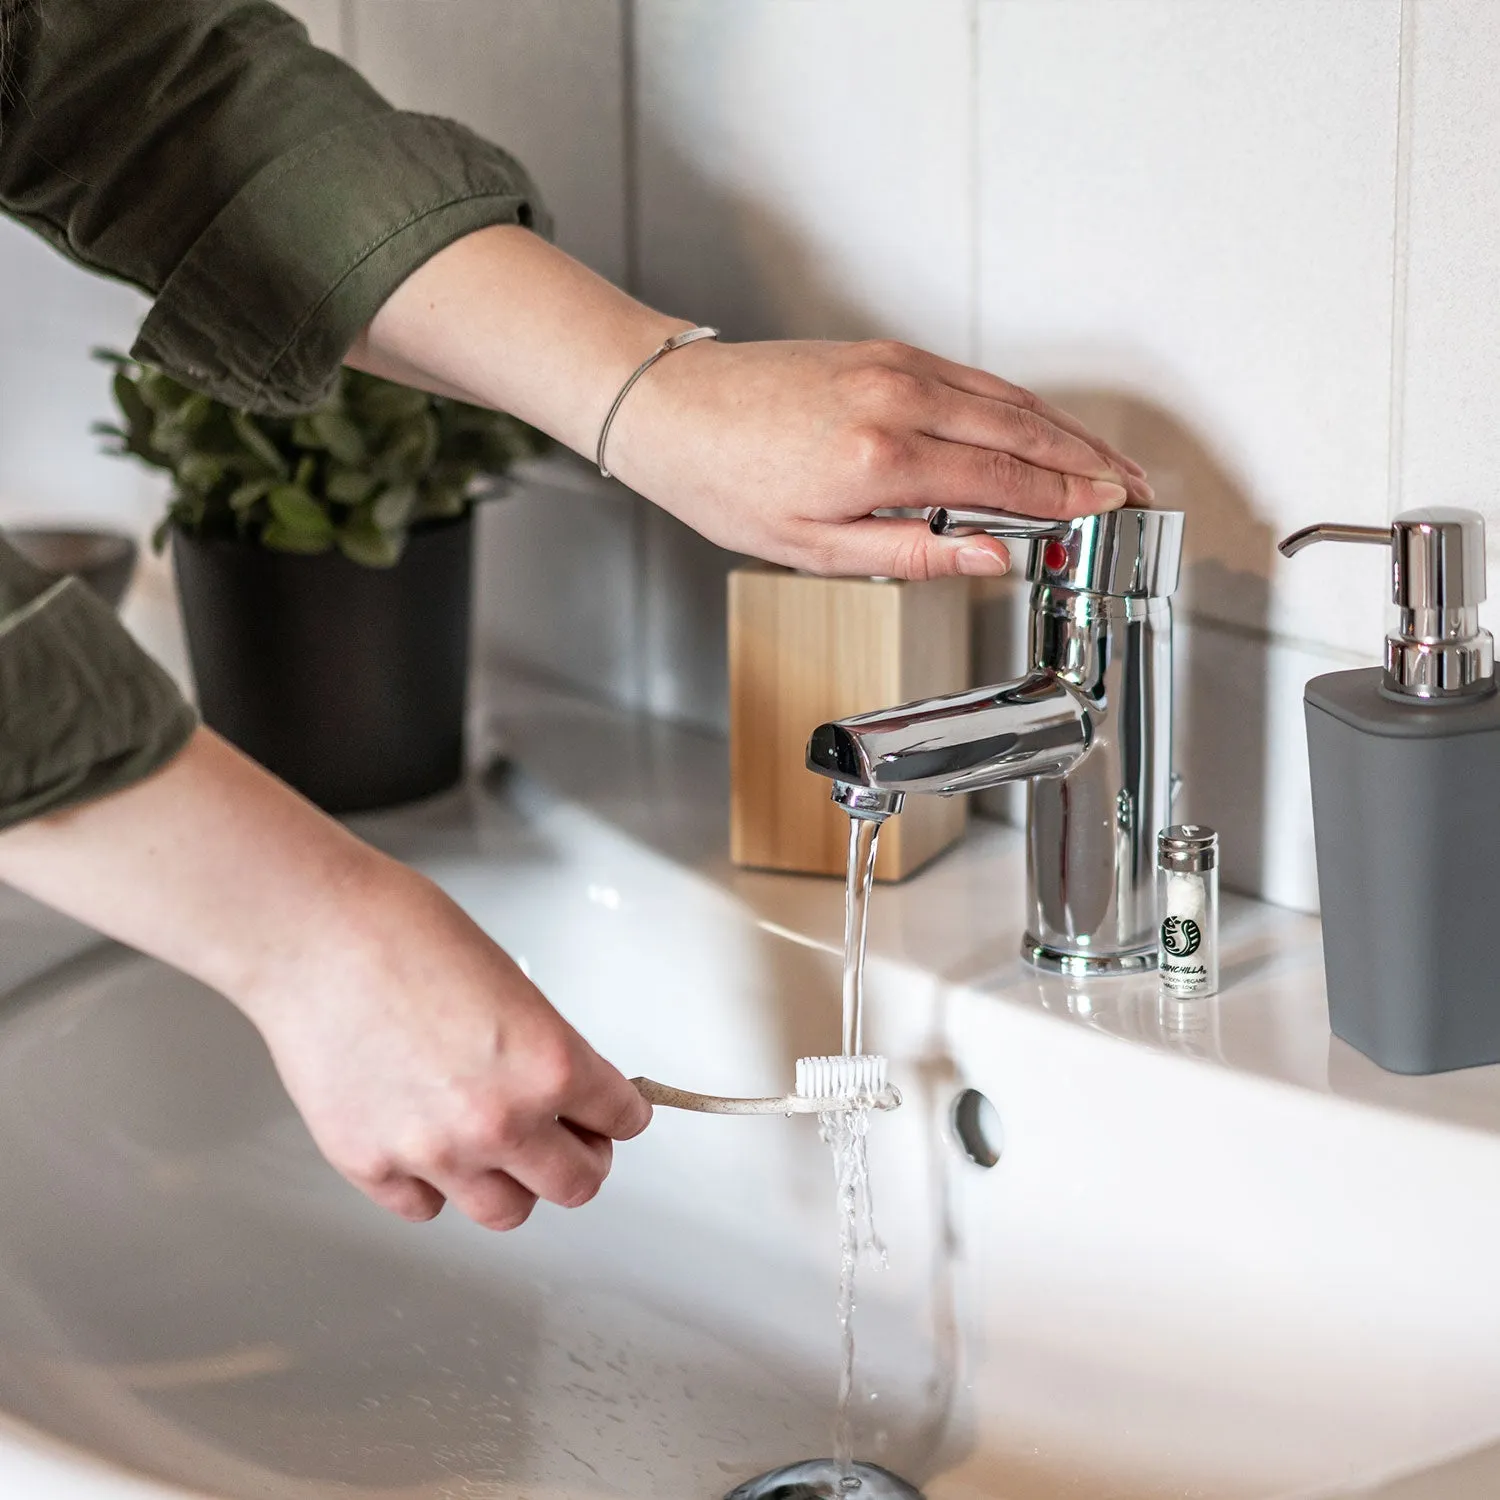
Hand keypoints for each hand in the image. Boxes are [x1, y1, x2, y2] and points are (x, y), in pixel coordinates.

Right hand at [251, 863, 651, 1228]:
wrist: (315, 936)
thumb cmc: (402, 933)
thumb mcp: (512, 984)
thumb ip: (542, 1050)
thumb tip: (560, 1087)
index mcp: (550, 1066)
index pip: (622, 1119)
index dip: (620, 1113)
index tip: (614, 1113)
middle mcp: (500, 1123)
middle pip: (575, 1185)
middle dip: (581, 1158)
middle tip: (571, 1139)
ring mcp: (433, 1155)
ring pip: (505, 1212)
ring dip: (513, 1183)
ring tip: (500, 1151)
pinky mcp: (371, 1168)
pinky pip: (425, 1207)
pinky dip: (435, 1185)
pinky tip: (430, 1148)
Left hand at [608, 336, 1152, 579]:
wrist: (673, 410)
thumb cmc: (727, 483)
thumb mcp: (816, 549)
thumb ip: (915, 554)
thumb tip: (993, 561)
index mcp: (881, 458)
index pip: (1003, 480)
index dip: (1066, 498)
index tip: (1111, 510)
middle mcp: (898, 398)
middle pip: (1022, 430)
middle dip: (1088, 460)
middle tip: (1136, 486)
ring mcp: (894, 365)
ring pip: (1006, 398)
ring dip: (1064, 430)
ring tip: (1105, 462)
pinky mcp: (885, 352)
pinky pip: (973, 379)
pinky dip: (1019, 406)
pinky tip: (1039, 428)